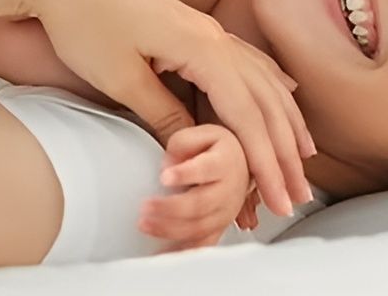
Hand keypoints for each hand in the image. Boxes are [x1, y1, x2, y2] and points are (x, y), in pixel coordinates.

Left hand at [28, 0, 315, 218]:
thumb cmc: (84, 23)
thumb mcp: (121, 77)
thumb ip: (163, 113)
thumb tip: (193, 149)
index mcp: (202, 48)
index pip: (247, 116)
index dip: (266, 163)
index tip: (279, 202)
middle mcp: (214, 37)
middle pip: (265, 100)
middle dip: (284, 151)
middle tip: (297, 195)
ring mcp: (206, 29)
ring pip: (262, 80)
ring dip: (285, 120)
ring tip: (303, 155)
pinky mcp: (193, 27)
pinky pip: (248, 60)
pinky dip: (271, 84)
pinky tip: (286, 92)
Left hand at [138, 124, 251, 250]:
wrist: (241, 166)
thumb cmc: (218, 150)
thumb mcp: (203, 134)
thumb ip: (182, 143)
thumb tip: (168, 165)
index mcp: (224, 162)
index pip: (206, 169)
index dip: (185, 174)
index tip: (165, 177)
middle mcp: (228, 190)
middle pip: (201, 203)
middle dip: (170, 208)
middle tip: (146, 206)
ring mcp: (225, 212)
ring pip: (199, 227)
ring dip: (170, 229)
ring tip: (146, 224)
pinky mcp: (219, 228)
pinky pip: (202, 245)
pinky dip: (182, 252)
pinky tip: (163, 253)